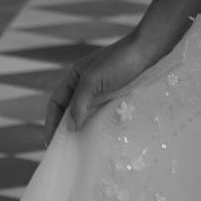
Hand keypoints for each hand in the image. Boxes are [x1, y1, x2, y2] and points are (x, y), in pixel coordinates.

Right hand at [43, 26, 169, 139]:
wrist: (149, 50)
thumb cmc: (120, 61)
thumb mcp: (94, 80)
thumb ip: (80, 102)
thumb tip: (70, 127)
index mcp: (75, 77)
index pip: (56, 102)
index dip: (51, 121)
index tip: (50, 141)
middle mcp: (86, 85)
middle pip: (71, 110)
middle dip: (67, 128)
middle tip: (66, 150)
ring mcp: (103, 91)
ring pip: (88, 114)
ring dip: (84, 129)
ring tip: (82, 148)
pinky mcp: (118, 97)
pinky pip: (104, 114)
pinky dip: (100, 126)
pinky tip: (102, 137)